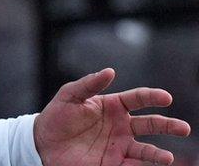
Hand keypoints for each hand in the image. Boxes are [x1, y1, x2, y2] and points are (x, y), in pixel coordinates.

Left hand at [34, 68, 190, 165]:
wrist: (43, 142)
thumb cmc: (57, 116)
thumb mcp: (69, 95)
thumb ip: (89, 84)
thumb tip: (110, 71)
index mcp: (113, 106)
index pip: (138, 98)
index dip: (153, 97)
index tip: (166, 97)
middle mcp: (121, 125)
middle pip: (150, 124)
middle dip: (168, 125)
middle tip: (183, 128)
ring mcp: (119, 145)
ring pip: (146, 149)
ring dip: (159, 154)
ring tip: (168, 157)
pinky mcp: (113, 162)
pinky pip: (133, 165)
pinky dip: (142, 165)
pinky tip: (149, 164)